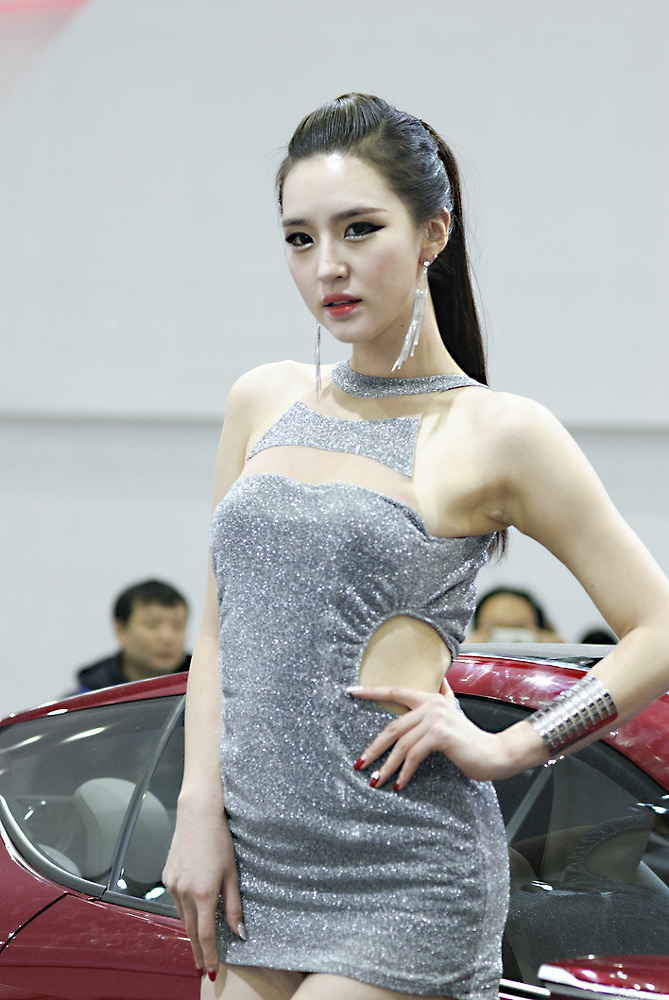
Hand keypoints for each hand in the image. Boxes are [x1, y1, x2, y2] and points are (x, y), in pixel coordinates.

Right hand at [162, 803, 243, 976]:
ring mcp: (173, 885)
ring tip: (198, 947)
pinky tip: (191, 916)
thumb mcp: (232, 873)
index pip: (205, 935)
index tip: (210, 971)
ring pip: (182, 917)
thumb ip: (234, 906)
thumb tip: (239, 933)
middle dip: (198, 951)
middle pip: (191, 931)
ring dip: (190, 933)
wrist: (198, 815)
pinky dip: (184, 912)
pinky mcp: (167, 877)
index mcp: (203, 893)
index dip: (209, 955)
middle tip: (202, 968)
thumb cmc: (220, 840)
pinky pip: (176, 902)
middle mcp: (184, 892)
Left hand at [349, 677, 521, 786]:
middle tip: (360, 763)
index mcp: (429, 698)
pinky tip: (399, 784)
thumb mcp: (453, 713)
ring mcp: (435, 718)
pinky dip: (404, 772)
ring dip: (386, 766)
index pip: (394, 691)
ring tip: (376, 781)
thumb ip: (444, 696)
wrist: (494, 754)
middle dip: (373, 748)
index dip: (372, 691)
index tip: (351, 691)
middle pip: (392, 726)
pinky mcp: (440, 735)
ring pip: (401, 744)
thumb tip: (439, 680)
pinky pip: (414, 755)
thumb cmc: (469, 739)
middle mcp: (431, 704)